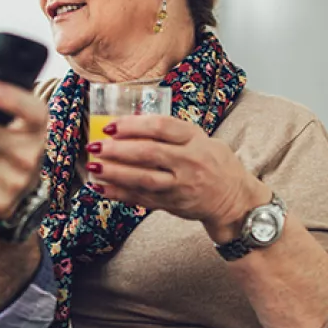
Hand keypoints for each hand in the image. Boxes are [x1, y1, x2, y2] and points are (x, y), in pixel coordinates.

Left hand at [83, 115, 270, 242]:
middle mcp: (189, 162)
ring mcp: (181, 186)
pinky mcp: (172, 204)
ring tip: (93, 165)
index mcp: (195, 139)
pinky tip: (100, 186)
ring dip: (114, 173)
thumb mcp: (200, 139)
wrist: (234, 199)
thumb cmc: (213, 162)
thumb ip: (171, 132)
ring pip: (143, 179)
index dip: (133, 125)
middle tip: (95, 145)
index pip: (161, 127)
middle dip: (117, 149)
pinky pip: (141, 198)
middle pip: (149, 153)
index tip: (111, 125)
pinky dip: (118, 193)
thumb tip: (129, 123)